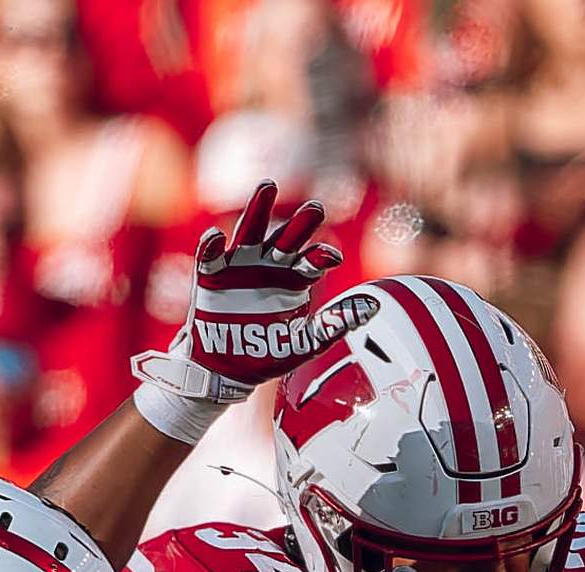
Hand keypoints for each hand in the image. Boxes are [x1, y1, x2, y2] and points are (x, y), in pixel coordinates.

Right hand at [135, 181, 348, 401]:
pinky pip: (211, 255)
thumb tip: (374, 306)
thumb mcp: (306, 343)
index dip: (322, 255)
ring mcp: (241, 266)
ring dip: (258, 208)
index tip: (330, 258)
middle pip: (287, 235)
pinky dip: (211, 245)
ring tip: (268, 186)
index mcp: (296, 276)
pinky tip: (216, 237)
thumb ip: (335, 323)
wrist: (228, 371)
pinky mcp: (212, 276)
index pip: (314, 257)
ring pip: (250, 231)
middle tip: (316, 208)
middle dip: (301, 222)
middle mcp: (271, 264)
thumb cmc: (268, 353)